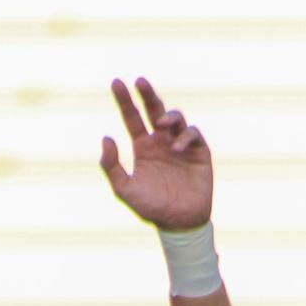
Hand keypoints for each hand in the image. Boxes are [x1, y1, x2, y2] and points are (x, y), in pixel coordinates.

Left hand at [100, 78, 212, 231]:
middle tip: (139, 80)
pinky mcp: (199, 152)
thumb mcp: (125, 190)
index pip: (132, 117)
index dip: (125, 100)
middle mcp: (161, 141)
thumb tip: (106, 137)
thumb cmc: (151, 208)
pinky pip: (193, 134)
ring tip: (160, 125)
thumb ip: (111, 167)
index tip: (116, 82)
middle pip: (154, 109)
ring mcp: (181, 145)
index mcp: (144, 147)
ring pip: (175, 118)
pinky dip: (185, 136)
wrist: (179, 224)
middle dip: (147, 94)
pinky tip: (176, 147)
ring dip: (168, 116)